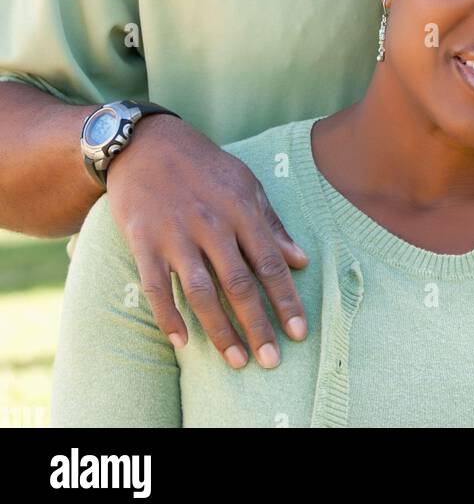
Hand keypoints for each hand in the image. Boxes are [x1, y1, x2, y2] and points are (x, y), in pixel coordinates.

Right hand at [106, 114, 309, 369]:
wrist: (146, 143)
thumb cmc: (203, 165)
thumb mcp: (244, 183)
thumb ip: (271, 223)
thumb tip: (300, 260)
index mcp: (240, 208)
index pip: (269, 262)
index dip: (286, 299)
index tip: (299, 331)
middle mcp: (210, 223)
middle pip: (238, 284)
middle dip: (257, 325)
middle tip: (271, 361)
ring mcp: (175, 234)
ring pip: (200, 292)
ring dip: (219, 330)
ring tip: (235, 360)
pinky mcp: (143, 241)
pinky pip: (156, 288)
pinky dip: (168, 317)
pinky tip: (182, 343)